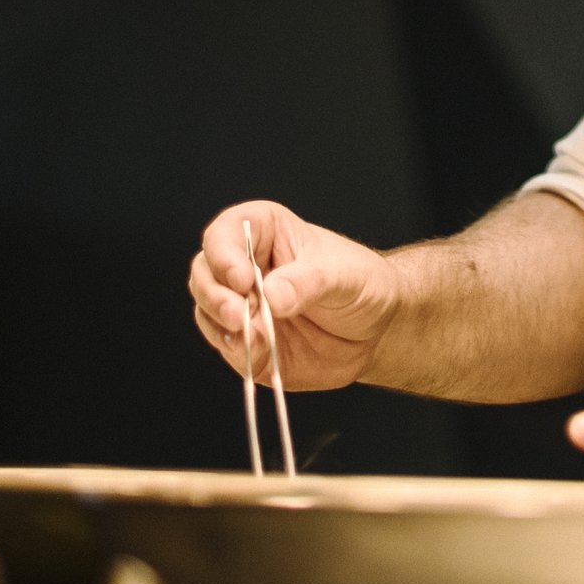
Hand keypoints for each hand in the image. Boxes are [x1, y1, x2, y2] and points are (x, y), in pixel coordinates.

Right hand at [189, 200, 400, 390]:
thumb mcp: (342, 274)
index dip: (225, 255)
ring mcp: (244, 306)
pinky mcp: (248, 341)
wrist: (378, 329)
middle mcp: (246, 267)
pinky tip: (258, 350)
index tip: (243, 279)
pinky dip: (236, 350)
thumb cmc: (362, 283)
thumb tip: (270, 296)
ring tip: (252, 334)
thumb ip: (307, 283)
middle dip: (214, 295)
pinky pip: (227, 346)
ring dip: (221, 324)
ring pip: (207, 310)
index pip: (225, 233)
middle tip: (240, 315)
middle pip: (204, 273)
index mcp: (266, 233)